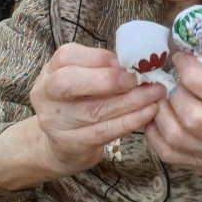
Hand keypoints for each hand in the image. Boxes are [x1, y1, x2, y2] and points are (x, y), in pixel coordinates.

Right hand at [31, 43, 165, 174]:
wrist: (60, 145)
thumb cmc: (78, 102)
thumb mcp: (82, 78)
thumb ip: (101, 68)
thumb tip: (134, 62)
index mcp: (50, 71)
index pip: (67, 57)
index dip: (99, 58)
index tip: (126, 62)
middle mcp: (47, 95)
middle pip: (69, 83)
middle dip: (107, 79)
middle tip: (138, 79)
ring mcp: (56, 122)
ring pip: (94, 110)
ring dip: (131, 101)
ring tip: (155, 93)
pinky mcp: (72, 144)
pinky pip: (104, 132)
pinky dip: (130, 121)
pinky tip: (149, 112)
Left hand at [144, 53, 201, 201]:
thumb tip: (190, 66)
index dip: (192, 73)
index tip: (180, 58)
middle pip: (192, 115)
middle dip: (177, 90)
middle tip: (176, 81)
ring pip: (176, 134)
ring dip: (163, 109)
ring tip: (166, 96)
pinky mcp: (198, 165)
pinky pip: (166, 151)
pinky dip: (155, 130)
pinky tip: (160, 115)